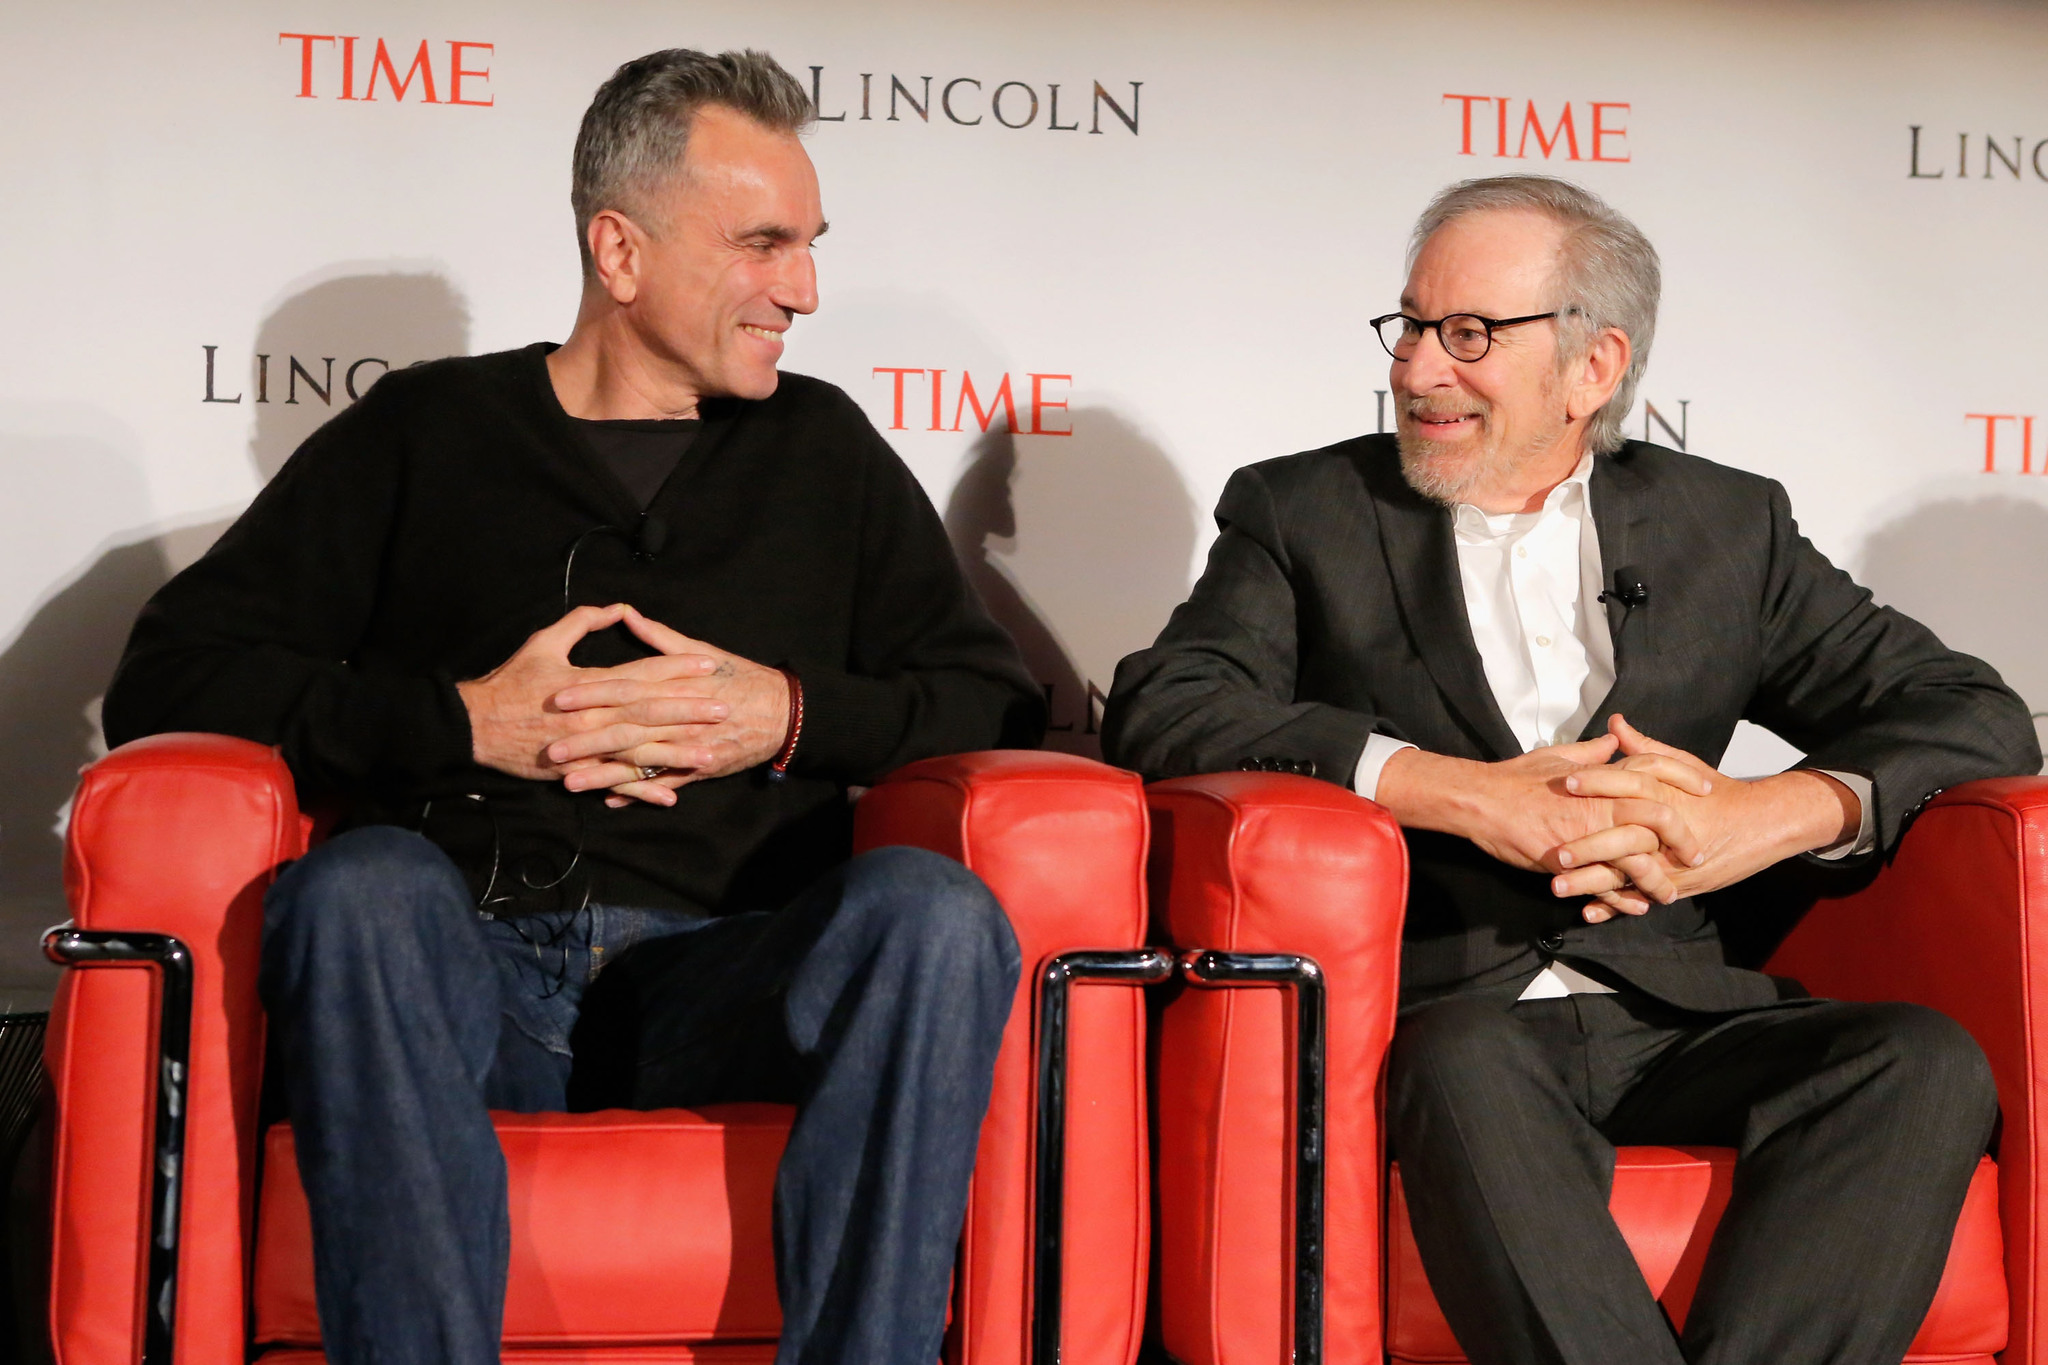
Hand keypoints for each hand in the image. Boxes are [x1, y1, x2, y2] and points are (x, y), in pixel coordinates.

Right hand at [455, 603, 722, 781]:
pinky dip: (642, 791)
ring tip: (710, 753)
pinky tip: (671, 795)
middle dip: (689, 710)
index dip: (676, 668)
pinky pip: (615, 783)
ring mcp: (586, 748)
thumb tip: (616, 608)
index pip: (641, 673)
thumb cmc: (510, 682)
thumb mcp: (543, 642)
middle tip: (724, 707)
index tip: (707, 665)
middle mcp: (592, 717)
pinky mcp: (576, 772)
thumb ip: (581, 622)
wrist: (474, 726)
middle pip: (650, 712)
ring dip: (677, 754)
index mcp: (588, 684)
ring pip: (639, 752)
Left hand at [543, 607, 791, 806]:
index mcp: (676, 686)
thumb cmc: (741, 678)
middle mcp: (680, 719)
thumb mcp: (703, 652)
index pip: (625, 689)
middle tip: (551, 749)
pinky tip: (610, 800)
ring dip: (604, 775)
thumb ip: (660, 638)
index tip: (559, 698)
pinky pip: (665, 783)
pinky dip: (640, 793)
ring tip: (570, 783)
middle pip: (626, 730)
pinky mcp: (700, 768)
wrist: (784, 712)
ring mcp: (689, 748)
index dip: (590, 693)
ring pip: (641, 763)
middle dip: (587, 741)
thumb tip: (627, 614)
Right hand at [1374, 733, 1704, 904]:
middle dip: (1683, 838)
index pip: (1656, 769)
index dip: (1685, 776)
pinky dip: (1623, 900)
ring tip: (1671, 894)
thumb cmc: (1516, 778)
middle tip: (1697, 853)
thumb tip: (1614, 740)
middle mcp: (1601, 802)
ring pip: (1637, 857)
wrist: (1483, 801)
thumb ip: (1592, 751)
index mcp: (1601, 775)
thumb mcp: (1558, 756)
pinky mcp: (1570, 860)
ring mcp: (1587, 833)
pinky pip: (1605, 884)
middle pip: (1659, 817)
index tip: (1706, 787)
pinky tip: (1635, 908)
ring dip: (1658, 879)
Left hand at [1549, 715, 1861, 920]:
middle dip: (1586, 846)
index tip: (1564, 782)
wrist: (1762, 823)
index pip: (1626, 785)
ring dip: (1590, 883)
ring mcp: (1670, 862)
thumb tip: (1615, 724)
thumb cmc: (1718, 793)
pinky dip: (1615, 907)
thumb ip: (1644, 747)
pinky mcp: (1676, 884)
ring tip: (1557, 886)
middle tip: (1553, 851)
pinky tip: (1587, 912)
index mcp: (1664, 796)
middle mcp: (1666, 832)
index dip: (1595, 782)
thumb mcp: (1682, 765)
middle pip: (1621, 839)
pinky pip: (1641, 896)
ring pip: (1626, 875)